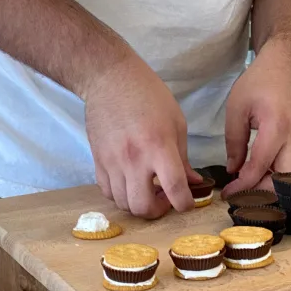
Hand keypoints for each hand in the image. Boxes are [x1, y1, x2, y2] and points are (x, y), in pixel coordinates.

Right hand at [84, 53, 201, 218]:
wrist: (110, 79)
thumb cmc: (149, 95)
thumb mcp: (176, 121)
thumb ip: (184, 157)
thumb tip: (193, 182)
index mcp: (158, 146)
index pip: (175, 189)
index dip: (185, 204)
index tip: (188, 202)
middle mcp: (133, 159)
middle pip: (142, 207)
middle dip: (158, 211)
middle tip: (165, 198)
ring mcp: (112, 162)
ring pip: (123, 204)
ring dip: (139, 203)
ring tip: (148, 189)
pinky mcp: (98, 161)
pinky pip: (107, 192)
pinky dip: (121, 195)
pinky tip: (130, 183)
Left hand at [222, 40, 290, 195]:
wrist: (283, 69)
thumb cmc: (258, 84)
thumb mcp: (236, 108)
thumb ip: (234, 141)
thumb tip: (233, 170)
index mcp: (276, 127)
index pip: (261, 166)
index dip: (243, 185)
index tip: (228, 192)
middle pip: (286, 181)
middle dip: (264, 194)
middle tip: (243, 196)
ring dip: (278, 191)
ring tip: (256, 191)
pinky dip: (290, 185)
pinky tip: (272, 184)